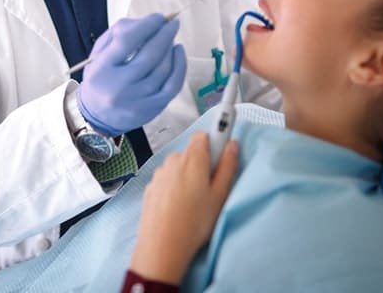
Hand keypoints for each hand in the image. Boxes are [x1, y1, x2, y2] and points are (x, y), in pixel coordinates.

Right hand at [77, 13, 186, 135]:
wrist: (97, 117)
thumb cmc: (100, 79)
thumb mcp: (98, 54)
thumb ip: (118, 34)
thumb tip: (148, 22)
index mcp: (101, 70)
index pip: (127, 41)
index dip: (147, 26)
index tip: (158, 17)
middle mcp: (118, 87)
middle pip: (149, 55)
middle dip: (165, 34)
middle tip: (172, 23)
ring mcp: (137, 101)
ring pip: (163, 70)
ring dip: (171, 48)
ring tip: (171, 37)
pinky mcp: (152, 110)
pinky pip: (172, 85)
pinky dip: (180, 66)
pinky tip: (178, 53)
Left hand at [129, 133, 239, 284]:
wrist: (162, 246)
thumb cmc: (195, 222)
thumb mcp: (220, 195)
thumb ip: (228, 166)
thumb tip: (232, 144)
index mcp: (193, 159)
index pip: (204, 135)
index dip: (214, 143)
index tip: (221, 152)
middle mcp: (173, 160)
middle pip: (192, 153)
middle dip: (202, 165)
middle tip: (210, 189)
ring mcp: (159, 174)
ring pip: (178, 167)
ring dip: (187, 177)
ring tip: (193, 203)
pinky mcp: (150, 187)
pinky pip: (167, 180)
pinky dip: (174, 188)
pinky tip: (178, 208)